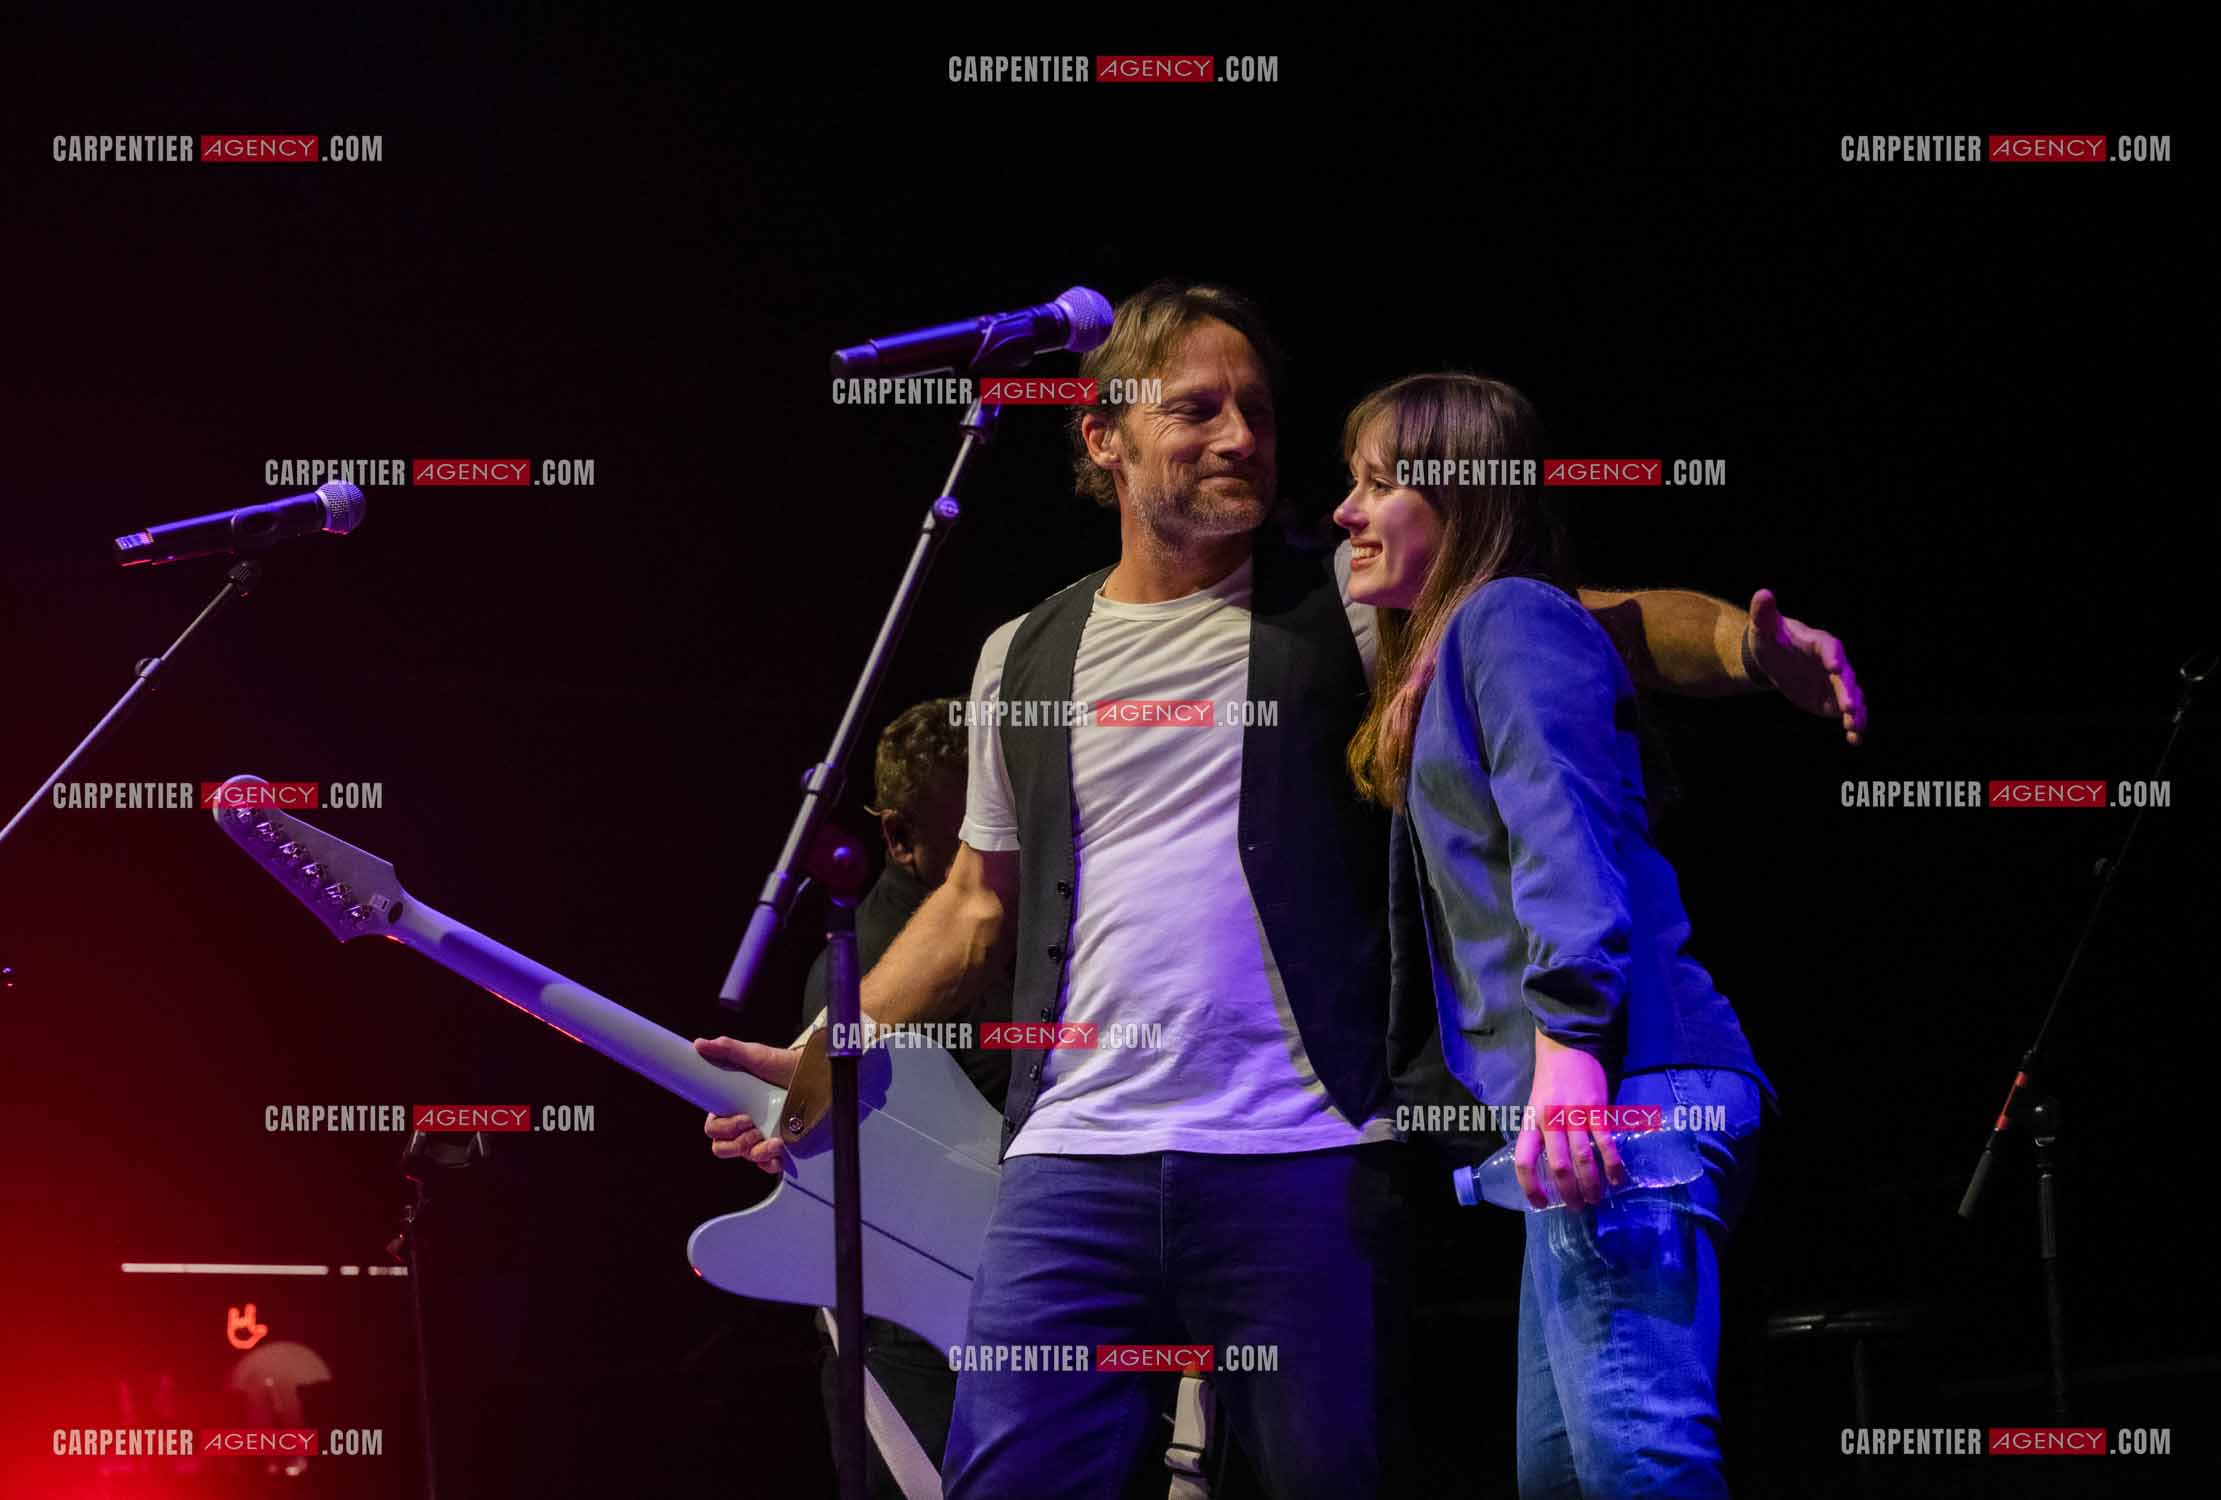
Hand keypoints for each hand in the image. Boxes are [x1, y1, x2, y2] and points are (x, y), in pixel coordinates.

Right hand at [695, 1036, 801, 1173]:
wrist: (811, 1072)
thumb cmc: (778, 1064)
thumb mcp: (754, 1055)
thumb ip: (727, 1049)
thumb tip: (699, 1044)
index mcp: (730, 1107)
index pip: (713, 1129)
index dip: (722, 1129)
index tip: (743, 1118)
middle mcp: (742, 1125)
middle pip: (723, 1148)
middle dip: (737, 1143)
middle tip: (754, 1128)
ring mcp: (759, 1137)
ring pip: (746, 1157)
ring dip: (757, 1153)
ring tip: (775, 1141)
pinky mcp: (776, 1146)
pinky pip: (766, 1164)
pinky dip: (770, 1163)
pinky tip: (779, 1155)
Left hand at [1514, 1030, 1625, 1210]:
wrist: (1567, 1047)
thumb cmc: (1550, 1082)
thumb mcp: (1536, 1108)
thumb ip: (1543, 1135)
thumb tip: (1555, 1170)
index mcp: (1530, 1121)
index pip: (1524, 1160)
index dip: (1531, 1186)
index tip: (1541, 1204)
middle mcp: (1550, 1120)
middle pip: (1558, 1165)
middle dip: (1569, 1192)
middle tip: (1578, 1208)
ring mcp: (1573, 1114)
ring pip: (1582, 1158)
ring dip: (1591, 1184)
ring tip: (1596, 1199)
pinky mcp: (1596, 1108)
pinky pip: (1605, 1141)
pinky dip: (1612, 1164)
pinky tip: (1616, 1179)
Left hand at [1745, 589, 1866, 744]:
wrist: (1776, 659)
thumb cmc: (1771, 639)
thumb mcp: (1764, 627)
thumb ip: (1765, 614)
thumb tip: (1763, 594)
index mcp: (1820, 642)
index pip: (1830, 647)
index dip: (1832, 656)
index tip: (1833, 667)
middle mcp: (1834, 662)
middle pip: (1846, 677)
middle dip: (1848, 691)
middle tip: (1849, 707)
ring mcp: (1836, 683)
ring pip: (1852, 697)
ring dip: (1856, 712)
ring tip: (1855, 728)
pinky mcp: (1834, 700)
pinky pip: (1848, 713)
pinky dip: (1853, 725)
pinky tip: (1855, 739)